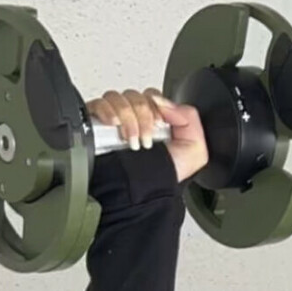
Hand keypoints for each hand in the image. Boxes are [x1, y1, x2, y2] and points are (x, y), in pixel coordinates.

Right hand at [84, 86, 208, 184]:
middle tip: (147, 139)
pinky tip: (114, 125)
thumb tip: (166, 102)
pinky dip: (108, 111)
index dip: (157, 105)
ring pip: (117, 98)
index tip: (160, 124)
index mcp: (156, 122)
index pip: (152, 96)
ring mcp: (115, 122)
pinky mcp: (97, 125)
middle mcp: (135, 120)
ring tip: (132, 141)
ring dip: (128, 118)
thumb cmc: (163, 179)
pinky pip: (99, 103)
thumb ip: (189, 117)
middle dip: (144, 115)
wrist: (141, 196)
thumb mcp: (195, 151)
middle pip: (135, 95)